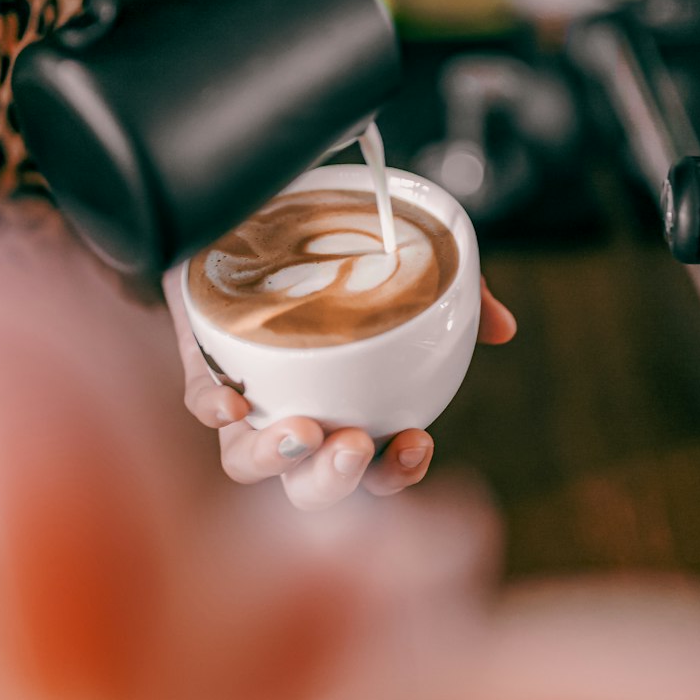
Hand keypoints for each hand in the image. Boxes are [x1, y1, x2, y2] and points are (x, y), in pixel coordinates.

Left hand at [165, 271, 515, 510]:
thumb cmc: (331, 257)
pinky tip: (230, 401)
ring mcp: (242, 396)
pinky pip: (196, 401)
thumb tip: (504, 329)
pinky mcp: (199, 363)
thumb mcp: (404, 270)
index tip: (417, 442)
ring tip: (303, 433)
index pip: (371, 469)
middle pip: (307, 486)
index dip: (395, 476)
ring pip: (244, 462)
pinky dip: (212, 409)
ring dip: (275, 461)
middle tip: (353, 445)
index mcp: (344, 406)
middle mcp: (291, 413)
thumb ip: (453, 300)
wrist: (249, 212)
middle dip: (334, 483)